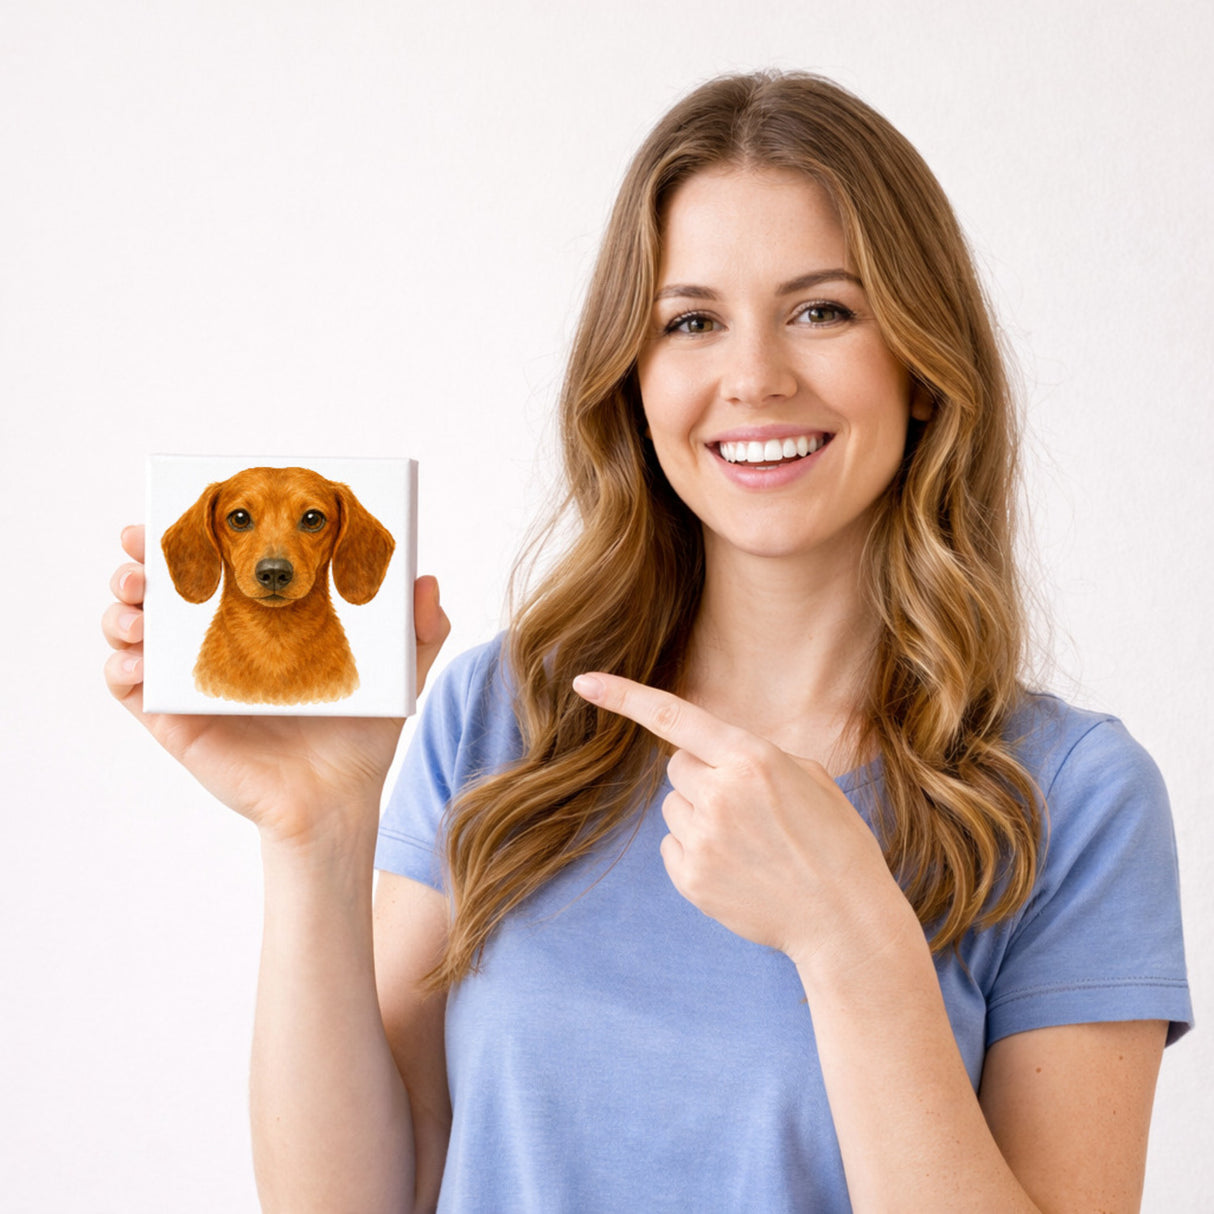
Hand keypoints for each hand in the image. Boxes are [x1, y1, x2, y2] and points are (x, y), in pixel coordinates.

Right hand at [103, 525, 449, 846]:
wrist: (338, 800)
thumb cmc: (362, 735)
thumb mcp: (399, 672)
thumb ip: (421, 627)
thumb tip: (426, 579)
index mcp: (264, 617)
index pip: (219, 561)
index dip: (192, 531)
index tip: (180, 506)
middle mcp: (221, 640)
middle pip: (163, 587)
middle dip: (141, 561)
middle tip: (140, 550)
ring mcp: (192, 679)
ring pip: (133, 629)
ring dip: (122, 607)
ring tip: (138, 604)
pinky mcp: (174, 719)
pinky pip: (129, 687)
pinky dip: (120, 665)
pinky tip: (138, 659)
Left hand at [572, 671, 904, 969]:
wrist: (845, 919)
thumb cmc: (834, 841)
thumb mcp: (808, 777)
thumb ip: (752, 756)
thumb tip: (710, 755)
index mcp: (752, 758)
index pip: (675, 717)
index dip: (624, 697)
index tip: (583, 681)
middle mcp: (720, 793)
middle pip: (678, 766)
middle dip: (703, 777)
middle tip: (748, 807)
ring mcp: (702, 839)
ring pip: (674, 807)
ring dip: (700, 815)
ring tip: (750, 843)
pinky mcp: (691, 878)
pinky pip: (672, 846)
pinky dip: (695, 852)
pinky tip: (737, 868)